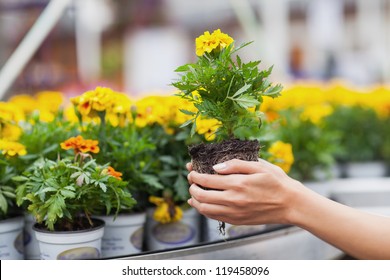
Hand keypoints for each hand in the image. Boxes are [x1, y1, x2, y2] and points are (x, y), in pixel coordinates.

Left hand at [186, 159, 302, 224]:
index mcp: (238, 183)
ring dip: (195, 201)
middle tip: (191, 180)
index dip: (195, 175)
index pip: (207, 180)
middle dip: (192, 187)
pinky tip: (202, 205)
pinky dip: (204, 211)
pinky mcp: (237, 221)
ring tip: (193, 194)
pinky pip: (214, 217)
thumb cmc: (277, 182)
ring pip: (205, 209)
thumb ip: (236, 164)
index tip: (191, 170)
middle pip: (201, 195)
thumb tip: (215, 167)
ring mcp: (234, 212)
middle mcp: (233, 200)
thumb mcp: (259, 166)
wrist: (290, 204)